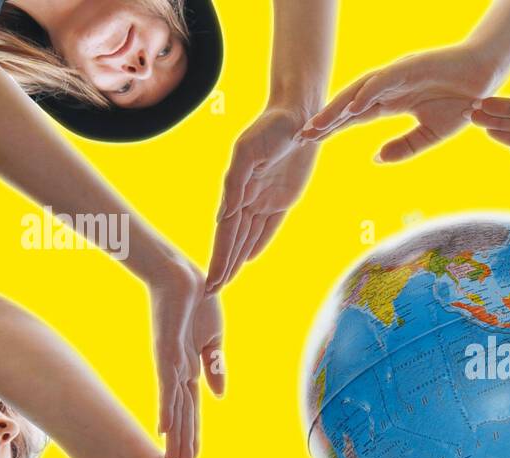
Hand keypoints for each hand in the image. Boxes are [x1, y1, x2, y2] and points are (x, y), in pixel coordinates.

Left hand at [146, 263, 223, 457]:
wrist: (183, 274)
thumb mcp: (213, 339)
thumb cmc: (198, 300)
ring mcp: (170, 365)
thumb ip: (215, 367)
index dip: (193, 437)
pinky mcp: (166, 353)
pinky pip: (167, 386)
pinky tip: (163, 429)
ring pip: (174, 410)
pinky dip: (166, 408)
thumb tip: (219, 396)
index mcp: (190, 370)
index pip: (193, 411)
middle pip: (182, 418)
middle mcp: (177, 373)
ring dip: (175, 438)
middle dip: (182, 448)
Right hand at [209, 108, 318, 292]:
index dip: (219, 258)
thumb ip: (237, 182)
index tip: (212, 281)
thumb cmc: (272, 127)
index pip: (225, 232)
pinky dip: (258, 242)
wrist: (297, 114)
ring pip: (247, 236)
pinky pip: (268, 227)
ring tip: (226, 280)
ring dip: (237, 258)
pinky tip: (250, 258)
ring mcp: (263, 198)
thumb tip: (225, 214)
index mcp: (235, 189)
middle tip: (212, 291)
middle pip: (233, 240)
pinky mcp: (282, 197)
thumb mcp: (250, 151)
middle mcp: (246, 197)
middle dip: (223, 265)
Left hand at [298, 46, 504, 162]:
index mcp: (390, 103)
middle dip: (326, 119)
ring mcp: (396, 76)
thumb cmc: (461, 103)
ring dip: (338, 107)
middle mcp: (387, 88)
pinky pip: (383, 82)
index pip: (353, 116)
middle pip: (349, 104)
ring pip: (359, 91)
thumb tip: (375, 159)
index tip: (311, 141)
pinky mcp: (409, 68)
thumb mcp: (429, 135)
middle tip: (302, 136)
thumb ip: (403, 147)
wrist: (485, 80)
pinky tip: (352, 107)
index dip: (332, 127)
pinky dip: (367, 93)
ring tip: (319, 124)